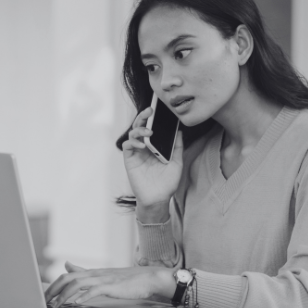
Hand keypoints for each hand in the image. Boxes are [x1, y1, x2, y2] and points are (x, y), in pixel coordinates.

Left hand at [44, 262, 175, 307]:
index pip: (67, 275)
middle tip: (43, 302)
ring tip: (55, 305)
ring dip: (64, 294)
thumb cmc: (128, 280)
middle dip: (53, 289)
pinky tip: (76, 302)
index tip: (43, 296)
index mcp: (92, 272)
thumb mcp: (103, 275)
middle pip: (68, 278)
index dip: (53, 285)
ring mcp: (104, 279)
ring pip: (78, 283)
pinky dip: (84, 295)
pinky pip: (95, 289)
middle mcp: (95, 273)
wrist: (149, 278)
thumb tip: (66, 264)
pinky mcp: (112, 286)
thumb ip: (84, 271)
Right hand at [122, 107, 183, 221]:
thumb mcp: (177, 162)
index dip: (152, 118)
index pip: (152, 127)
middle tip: (149, 111)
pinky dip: (133, 142)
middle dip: (143, 117)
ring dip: (139, 130)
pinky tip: (142, 145)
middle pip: (140, 127)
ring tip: (148, 132)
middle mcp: (144, 147)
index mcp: (155, 145)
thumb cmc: (167, 182)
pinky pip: (128, 146)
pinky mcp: (130, 160)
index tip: (158, 110)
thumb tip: (179, 131)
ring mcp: (136, 152)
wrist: (159, 198)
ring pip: (132, 134)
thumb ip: (176, 146)